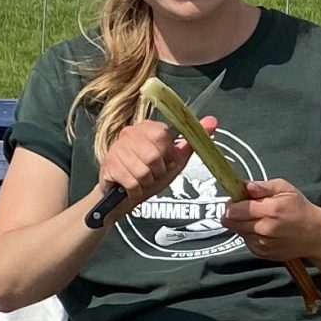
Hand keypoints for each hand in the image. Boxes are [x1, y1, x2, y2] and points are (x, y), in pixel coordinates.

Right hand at [96, 115, 211, 215]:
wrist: (123, 198)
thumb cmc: (149, 177)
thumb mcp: (174, 161)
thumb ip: (192, 142)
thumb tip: (212, 122)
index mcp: (147, 128)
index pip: (163, 135)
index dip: (167, 154)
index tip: (164, 161)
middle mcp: (129, 133)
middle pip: (153, 155)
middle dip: (157, 172)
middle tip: (152, 174)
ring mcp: (117, 149)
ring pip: (143, 171)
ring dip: (146, 182)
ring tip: (142, 180)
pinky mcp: (108, 165)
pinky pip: (132, 182)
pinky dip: (136, 191)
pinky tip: (132, 188)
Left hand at [219, 176, 320, 259]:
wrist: (315, 235)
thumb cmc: (300, 209)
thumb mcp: (285, 189)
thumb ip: (263, 186)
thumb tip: (245, 185)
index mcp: (270, 210)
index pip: (234, 210)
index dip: (232, 203)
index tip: (236, 199)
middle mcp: (264, 229)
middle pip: (231, 222)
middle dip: (233, 214)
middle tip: (245, 208)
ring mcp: (262, 244)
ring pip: (238, 232)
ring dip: (242, 224)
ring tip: (258, 218)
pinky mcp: (262, 253)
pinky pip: (246, 241)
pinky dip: (250, 234)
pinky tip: (263, 230)